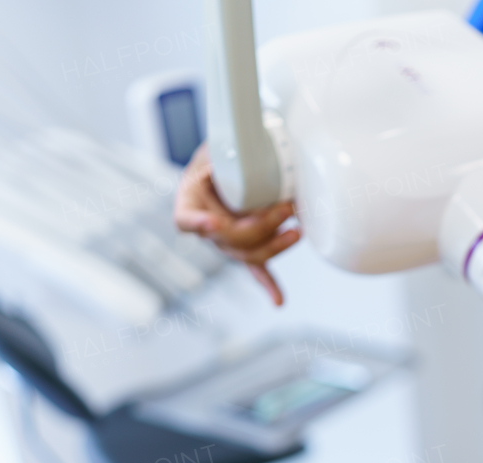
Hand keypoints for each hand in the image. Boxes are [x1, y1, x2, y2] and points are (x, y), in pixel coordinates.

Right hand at [174, 143, 300, 305]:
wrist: (235, 157)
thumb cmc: (226, 148)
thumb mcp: (223, 141)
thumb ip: (231, 149)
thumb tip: (252, 151)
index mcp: (191, 200)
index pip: (186, 220)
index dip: (198, 225)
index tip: (213, 224)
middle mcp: (207, 226)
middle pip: (229, 240)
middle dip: (260, 227)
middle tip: (285, 208)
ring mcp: (227, 241)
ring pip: (248, 255)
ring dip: (273, 247)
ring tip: (295, 232)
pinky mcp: (247, 247)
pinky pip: (257, 269)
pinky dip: (269, 284)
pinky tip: (279, 301)